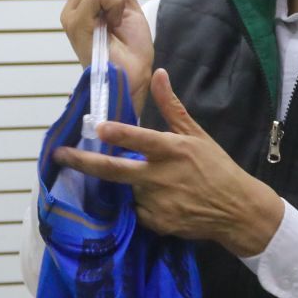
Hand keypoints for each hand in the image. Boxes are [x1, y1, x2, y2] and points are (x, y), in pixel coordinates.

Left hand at [55, 69, 283, 258]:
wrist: (236, 210)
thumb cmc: (216, 167)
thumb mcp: (197, 134)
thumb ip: (171, 106)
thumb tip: (159, 73)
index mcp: (171, 150)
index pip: (140, 140)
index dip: (117, 133)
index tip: (97, 127)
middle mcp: (160, 176)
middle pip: (113, 170)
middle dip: (83, 162)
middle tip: (60, 155)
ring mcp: (157, 203)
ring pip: (124, 191)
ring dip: (120, 185)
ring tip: (135, 182)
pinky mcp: (157, 223)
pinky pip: (136, 212)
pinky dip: (138, 204)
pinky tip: (156, 201)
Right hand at [60, 0, 153, 113]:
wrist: (134, 78)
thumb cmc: (132, 52)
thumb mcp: (130, 8)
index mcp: (81, 4)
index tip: (122, 4)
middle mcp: (71, 9)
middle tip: (121, 12)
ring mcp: (71, 17)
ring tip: (117, 20)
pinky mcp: (75, 25)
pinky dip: (115, 4)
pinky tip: (114, 24)